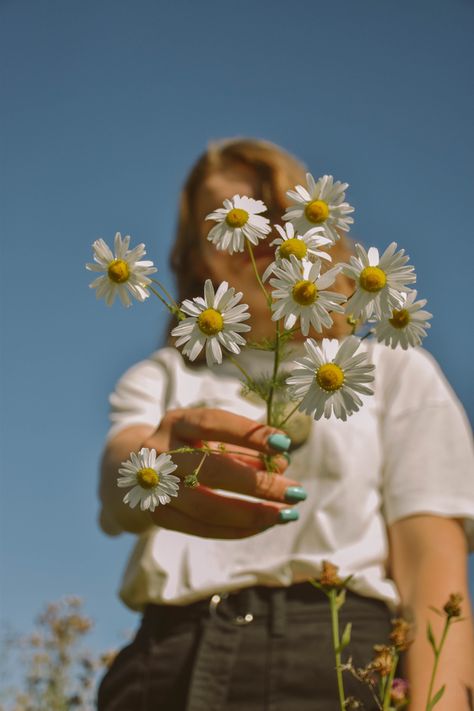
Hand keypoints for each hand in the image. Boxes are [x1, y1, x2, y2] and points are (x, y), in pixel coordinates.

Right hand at [140, 407, 305, 538]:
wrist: (135, 469)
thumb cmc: (188, 447)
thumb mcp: (211, 437)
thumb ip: (244, 447)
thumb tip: (282, 463)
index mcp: (175, 422)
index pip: (213, 423)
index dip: (249, 433)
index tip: (284, 443)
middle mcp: (160, 452)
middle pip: (211, 469)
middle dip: (259, 483)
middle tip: (296, 491)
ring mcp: (156, 487)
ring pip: (206, 506)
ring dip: (252, 513)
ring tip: (286, 514)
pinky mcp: (159, 515)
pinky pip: (202, 528)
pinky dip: (238, 528)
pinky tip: (264, 524)